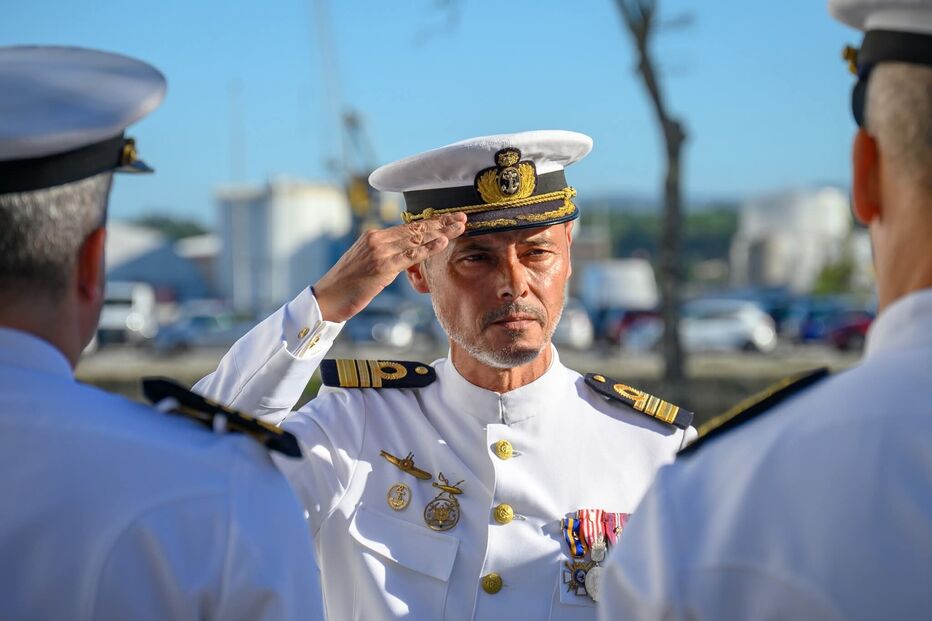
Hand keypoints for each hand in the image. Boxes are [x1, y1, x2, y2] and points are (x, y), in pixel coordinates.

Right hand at [313, 213, 466, 321]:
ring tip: (460, 226)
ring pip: (416, 238)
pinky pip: (410, 255)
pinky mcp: (382, 266)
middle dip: (441, 222)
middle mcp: (377, 239)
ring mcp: (380, 252)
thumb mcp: (369, 265)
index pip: (408, 227)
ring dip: (441, 231)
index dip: (430, 222)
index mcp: (374, 236)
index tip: (448, 218)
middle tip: (462, 217)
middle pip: (415, 228)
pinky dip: (428, 248)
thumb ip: (388, 258)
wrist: (328, 298)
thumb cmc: (348, 285)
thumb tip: (407, 258)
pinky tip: (443, 241)